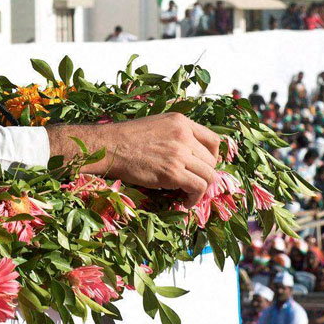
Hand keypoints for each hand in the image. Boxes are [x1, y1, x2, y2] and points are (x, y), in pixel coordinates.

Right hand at [46, 112, 220, 206]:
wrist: (108, 146)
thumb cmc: (126, 138)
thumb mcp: (156, 125)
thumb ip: (175, 134)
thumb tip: (189, 154)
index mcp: (181, 122)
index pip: (214, 140)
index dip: (213, 156)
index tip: (204, 166)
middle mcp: (184, 135)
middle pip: (211, 160)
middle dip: (205, 175)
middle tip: (193, 184)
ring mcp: (179, 153)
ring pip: (208, 175)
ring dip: (201, 189)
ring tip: (189, 196)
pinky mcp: (173, 172)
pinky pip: (198, 187)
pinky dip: (194, 198)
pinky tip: (184, 202)